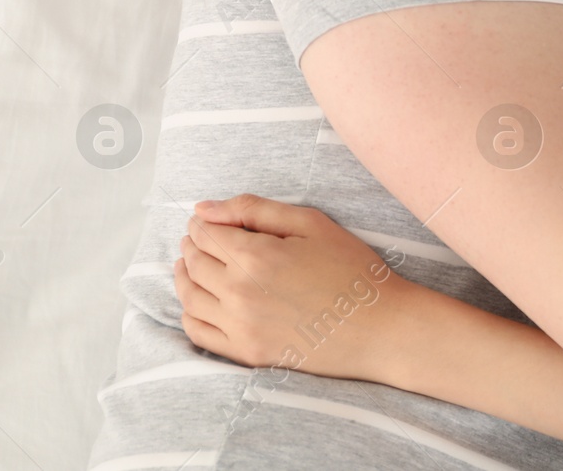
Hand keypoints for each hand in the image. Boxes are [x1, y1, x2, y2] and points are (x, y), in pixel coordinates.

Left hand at [174, 194, 415, 380]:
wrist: (379, 326)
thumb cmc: (351, 269)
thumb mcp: (311, 223)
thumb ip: (255, 210)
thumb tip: (205, 209)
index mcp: (255, 257)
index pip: (207, 234)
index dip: (203, 222)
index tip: (205, 219)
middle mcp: (239, 294)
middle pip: (195, 263)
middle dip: (192, 244)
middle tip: (198, 237)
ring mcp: (240, 327)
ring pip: (190, 297)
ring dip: (184, 275)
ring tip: (191, 263)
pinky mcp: (246, 353)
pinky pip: (198, 333)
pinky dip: (189, 313)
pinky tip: (198, 300)